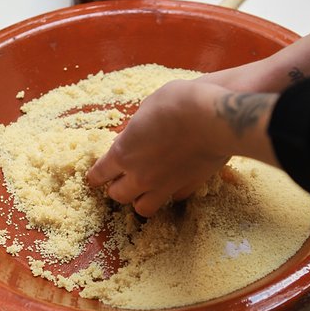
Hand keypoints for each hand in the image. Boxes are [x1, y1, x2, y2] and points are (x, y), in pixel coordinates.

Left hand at [87, 79, 232, 217]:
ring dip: (140, 200)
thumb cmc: (178, 103)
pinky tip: (174, 183)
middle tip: (122, 180)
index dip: (96, 176)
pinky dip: (170, 193)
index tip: (95, 177)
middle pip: (118, 195)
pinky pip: (173, 199)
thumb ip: (137, 128)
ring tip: (145, 190)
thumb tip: (135, 134)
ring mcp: (164, 186)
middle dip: (117, 188)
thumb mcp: (147, 107)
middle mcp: (139, 175)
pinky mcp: (187, 187)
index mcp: (123, 153)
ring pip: (143, 208)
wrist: (214, 118)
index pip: (100, 174)